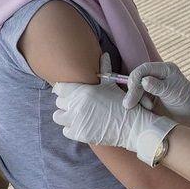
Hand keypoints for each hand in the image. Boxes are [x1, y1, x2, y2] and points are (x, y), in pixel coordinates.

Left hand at [52, 53, 176, 164]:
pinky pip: (65, 130)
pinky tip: (82, 125)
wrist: (132, 126)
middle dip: (66, 103)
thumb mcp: (112, 85)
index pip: (59, 88)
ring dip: (65, 115)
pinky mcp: (78, 134)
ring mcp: (76, 121)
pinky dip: (72, 128)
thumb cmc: (122, 103)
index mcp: (83, 91)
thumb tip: (105, 54)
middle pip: (58, 102)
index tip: (68, 92)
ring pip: (57, 116)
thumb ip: (104, 69)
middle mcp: (77, 105)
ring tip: (76, 115)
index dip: (63, 90)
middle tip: (77, 104)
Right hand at [122, 62, 189, 135]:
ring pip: (136, 90)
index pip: (143, 70)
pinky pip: (139, 98)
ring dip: (138, 99)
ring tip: (150, 109)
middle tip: (129, 106)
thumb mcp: (173, 92)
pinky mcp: (151, 97)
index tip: (131, 97)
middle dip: (133, 92)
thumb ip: (158, 86)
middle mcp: (157, 75)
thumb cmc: (188, 102)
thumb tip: (144, 80)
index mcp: (164, 69)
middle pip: (137, 79)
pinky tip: (148, 110)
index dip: (134, 81)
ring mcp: (153, 86)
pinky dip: (139, 104)